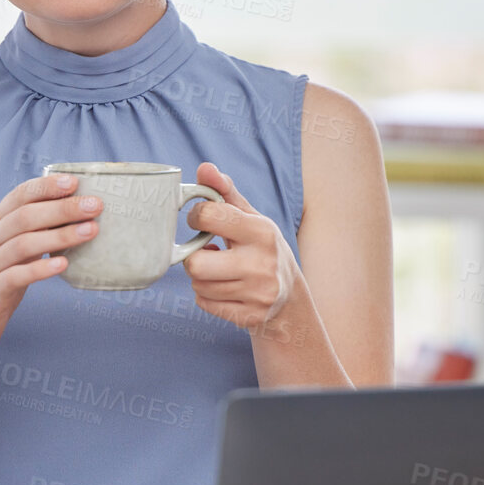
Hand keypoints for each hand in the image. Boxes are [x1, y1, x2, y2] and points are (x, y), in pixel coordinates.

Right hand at [0, 173, 98, 371]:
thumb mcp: (13, 248)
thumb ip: (35, 229)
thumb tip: (77, 210)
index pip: (20, 195)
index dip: (46, 186)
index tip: (74, 182)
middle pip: (25, 216)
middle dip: (62, 208)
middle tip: (94, 206)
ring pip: (24, 244)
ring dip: (60, 236)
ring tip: (90, 230)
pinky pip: (16, 276)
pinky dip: (41, 269)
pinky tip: (63, 265)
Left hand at [180, 161, 296, 332]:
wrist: (289, 297)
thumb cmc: (262, 249)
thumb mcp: (251, 218)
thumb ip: (225, 193)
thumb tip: (205, 168)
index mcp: (261, 231)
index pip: (208, 216)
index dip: (196, 216)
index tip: (202, 220)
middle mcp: (261, 263)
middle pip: (196, 264)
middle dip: (194, 258)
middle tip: (206, 253)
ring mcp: (257, 294)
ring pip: (198, 285)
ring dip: (201, 277)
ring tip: (218, 270)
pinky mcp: (249, 316)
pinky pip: (204, 304)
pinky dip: (207, 296)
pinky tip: (223, 288)